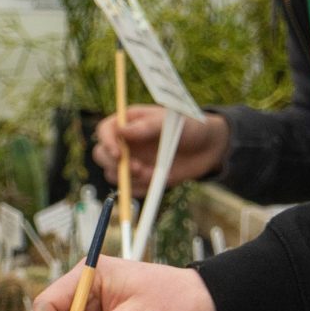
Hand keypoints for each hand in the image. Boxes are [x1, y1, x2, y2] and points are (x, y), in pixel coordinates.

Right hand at [93, 105, 226, 189]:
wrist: (208, 148)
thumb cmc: (189, 126)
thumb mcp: (169, 122)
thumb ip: (146, 127)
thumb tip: (122, 132)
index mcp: (129, 122)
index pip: (105, 130)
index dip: (107, 142)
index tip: (118, 153)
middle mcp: (127, 142)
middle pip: (102, 155)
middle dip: (114, 164)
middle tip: (136, 168)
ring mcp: (133, 161)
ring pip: (113, 174)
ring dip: (127, 178)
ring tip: (149, 173)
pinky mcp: (142, 178)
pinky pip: (131, 189)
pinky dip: (140, 188)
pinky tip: (156, 178)